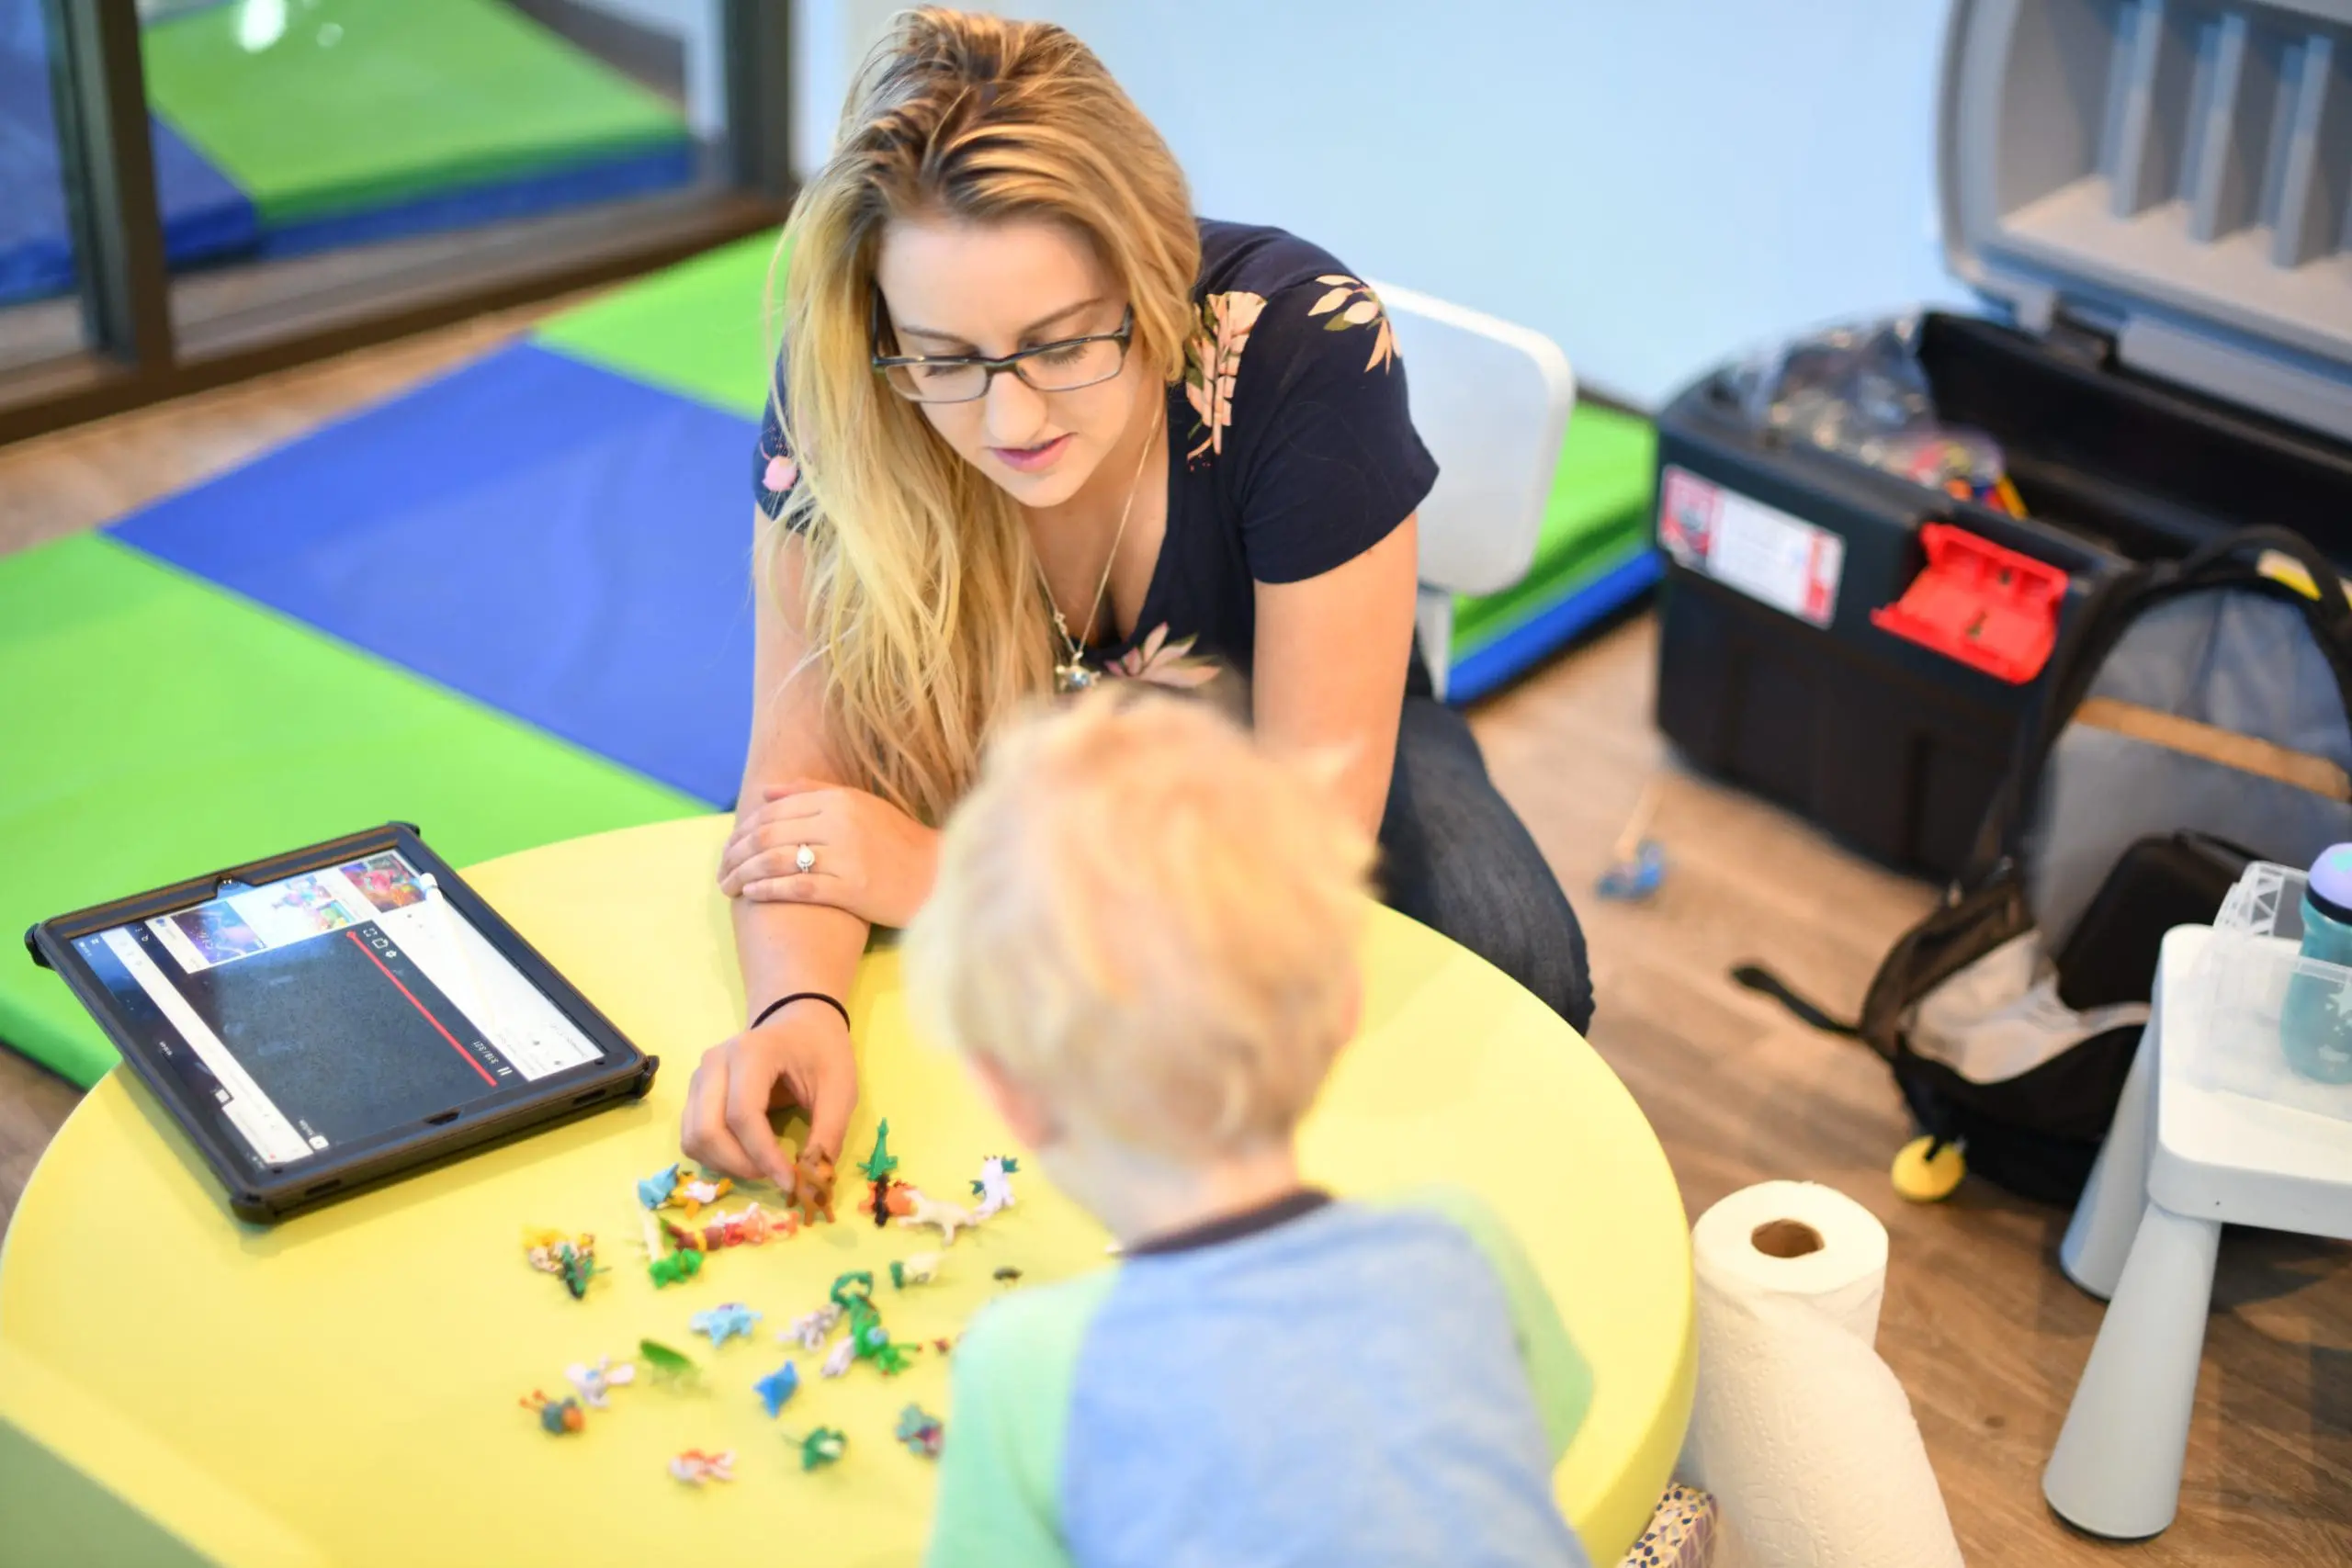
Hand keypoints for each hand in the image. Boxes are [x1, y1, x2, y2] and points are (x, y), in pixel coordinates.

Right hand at [680, 1002, 856, 1184]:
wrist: (798, 1022)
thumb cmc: (820, 1052)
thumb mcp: (840, 1088)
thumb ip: (828, 1134)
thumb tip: (813, 1182)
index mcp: (751, 1052)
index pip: (743, 1114)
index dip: (764, 1156)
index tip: (791, 1181)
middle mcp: (714, 1062)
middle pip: (708, 1130)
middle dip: (741, 1165)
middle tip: (776, 1174)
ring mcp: (699, 1077)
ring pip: (694, 1138)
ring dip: (726, 1165)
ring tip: (762, 1166)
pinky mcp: (695, 1094)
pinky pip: (692, 1137)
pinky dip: (715, 1158)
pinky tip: (745, 1157)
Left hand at [717, 780, 940, 928]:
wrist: (939, 876)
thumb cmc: (898, 842)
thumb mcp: (861, 806)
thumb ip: (813, 794)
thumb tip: (766, 792)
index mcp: (841, 800)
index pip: (774, 812)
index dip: (743, 830)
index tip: (729, 847)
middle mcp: (841, 823)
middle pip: (769, 835)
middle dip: (736, 854)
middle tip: (721, 871)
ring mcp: (846, 856)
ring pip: (777, 861)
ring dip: (744, 875)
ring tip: (728, 887)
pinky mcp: (852, 888)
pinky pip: (798, 887)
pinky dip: (769, 890)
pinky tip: (752, 895)